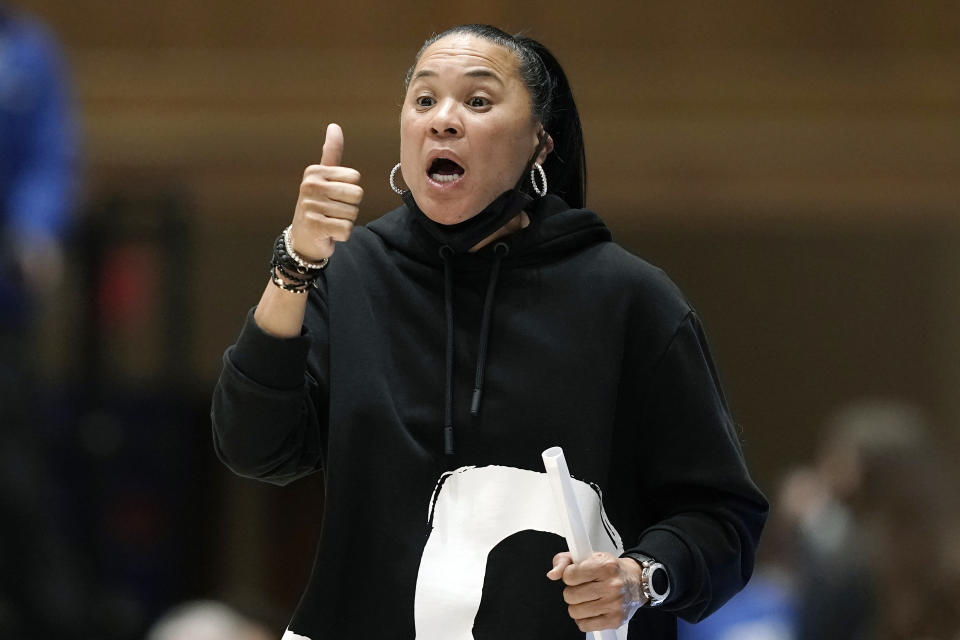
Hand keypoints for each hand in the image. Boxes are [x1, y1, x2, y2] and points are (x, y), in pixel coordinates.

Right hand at [290, 123, 363, 260]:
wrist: (303, 239)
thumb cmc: (318, 206)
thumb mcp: (323, 178)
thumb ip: (331, 153)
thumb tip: (334, 126)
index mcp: (315, 172)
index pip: (355, 178)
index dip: (350, 191)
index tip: (334, 196)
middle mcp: (310, 186)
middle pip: (357, 195)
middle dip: (350, 207)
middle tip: (334, 212)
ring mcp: (311, 206)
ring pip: (353, 214)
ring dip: (345, 222)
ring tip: (330, 221)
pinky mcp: (315, 226)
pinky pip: (346, 229)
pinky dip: (342, 235)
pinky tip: (329, 233)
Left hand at [546, 551, 645, 631]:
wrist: (635, 581)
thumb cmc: (610, 568)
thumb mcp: (588, 556)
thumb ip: (565, 561)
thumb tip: (552, 574)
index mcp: (605, 566)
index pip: (569, 575)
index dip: (569, 575)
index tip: (576, 574)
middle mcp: (612, 585)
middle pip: (570, 595)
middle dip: (572, 591)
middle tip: (583, 587)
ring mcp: (614, 604)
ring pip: (575, 611)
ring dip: (577, 605)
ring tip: (588, 598)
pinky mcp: (614, 620)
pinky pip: (584, 625)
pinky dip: (584, 619)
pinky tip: (592, 609)